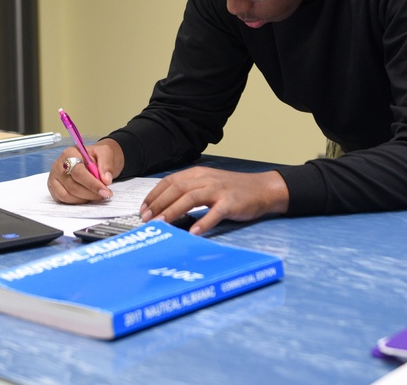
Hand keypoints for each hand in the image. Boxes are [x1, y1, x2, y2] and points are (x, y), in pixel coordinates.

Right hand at [46, 138, 124, 204]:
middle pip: (72, 186)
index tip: (105, 191)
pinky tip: (87, 196)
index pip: (78, 172)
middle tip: (105, 195)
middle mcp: (58, 166)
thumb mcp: (105, 153)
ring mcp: (54, 178)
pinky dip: (77, 202)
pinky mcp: (54, 188)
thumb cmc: (96, 156)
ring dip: (84, 199)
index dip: (92, 184)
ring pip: (67, 196)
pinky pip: (63, 200)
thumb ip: (107, 165)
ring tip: (97, 195)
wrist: (91, 158)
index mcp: (70, 154)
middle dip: (91, 194)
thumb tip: (106, 180)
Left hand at [139, 168, 289, 234]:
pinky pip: (215, 213)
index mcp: (198, 174)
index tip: (143, 208)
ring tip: (162, 224)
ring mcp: (219, 190)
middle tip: (147, 219)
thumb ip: (190, 191)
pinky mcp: (231, 203)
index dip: (154, 195)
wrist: (263, 189)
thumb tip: (166, 206)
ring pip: (191, 198)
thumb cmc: (233, 189)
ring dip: (173, 211)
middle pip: (177, 189)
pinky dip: (203, 222)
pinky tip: (194, 232)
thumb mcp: (209, 184)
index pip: (170, 181)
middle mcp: (206, 179)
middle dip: (159, 204)